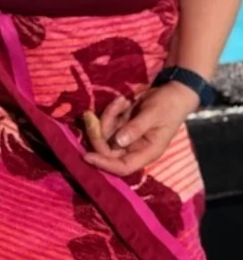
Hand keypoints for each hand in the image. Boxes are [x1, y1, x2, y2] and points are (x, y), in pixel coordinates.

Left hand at [82, 82, 200, 176]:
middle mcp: (135, 148)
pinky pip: (107, 122)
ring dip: (107, 116)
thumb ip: (136, 128)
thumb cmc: (168, 106)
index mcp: (147, 152)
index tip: (86, 155)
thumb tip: (118, 142)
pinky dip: (111, 110)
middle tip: (94, 114)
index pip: (123, 167)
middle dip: (98, 132)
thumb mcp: (153, 115)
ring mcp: (127, 136)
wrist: (173, 92)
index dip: (104, 164)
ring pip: (104, 133)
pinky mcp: (122, 125)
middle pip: (107, 150)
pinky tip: (123, 100)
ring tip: (122, 101)